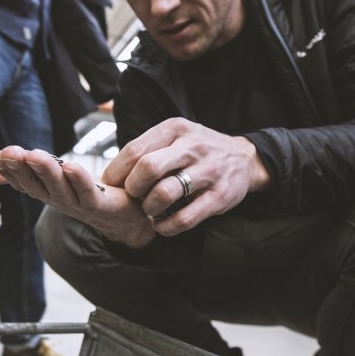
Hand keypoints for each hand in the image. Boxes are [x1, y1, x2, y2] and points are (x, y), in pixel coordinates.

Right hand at [0, 146, 154, 248]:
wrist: (124, 217)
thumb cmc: (86, 195)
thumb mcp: (53, 181)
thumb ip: (26, 174)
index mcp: (46, 192)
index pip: (23, 180)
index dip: (9, 170)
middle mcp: (59, 199)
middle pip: (37, 184)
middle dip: (23, 168)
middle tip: (10, 153)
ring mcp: (79, 204)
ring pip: (60, 187)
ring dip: (47, 171)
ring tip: (35, 155)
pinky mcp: (101, 205)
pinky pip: (88, 192)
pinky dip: (80, 180)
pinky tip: (72, 167)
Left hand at [102, 118, 270, 235]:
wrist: (244, 159)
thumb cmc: (198, 150)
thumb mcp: (175, 137)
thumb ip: (147, 149)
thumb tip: (110, 175)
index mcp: (175, 129)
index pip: (134, 150)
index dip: (117, 172)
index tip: (111, 185)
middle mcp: (192, 146)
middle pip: (147, 168)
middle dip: (132, 189)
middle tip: (132, 197)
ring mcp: (208, 171)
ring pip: (164, 193)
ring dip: (149, 208)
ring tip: (149, 211)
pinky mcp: (219, 196)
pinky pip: (185, 218)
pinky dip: (166, 226)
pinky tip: (162, 225)